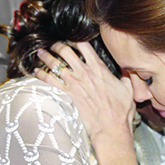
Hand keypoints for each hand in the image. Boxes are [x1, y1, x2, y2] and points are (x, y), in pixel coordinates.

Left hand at [35, 42, 140, 164]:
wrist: (110, 127)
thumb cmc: (120, 110)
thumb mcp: (128, 89)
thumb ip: (126, 76)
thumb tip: (128, 70)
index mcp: (99, 68)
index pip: (84, 46)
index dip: (76, 39)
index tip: (72, 38)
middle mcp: (84, 72)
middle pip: (66, 51)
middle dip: (57, 45)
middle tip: (53, 44)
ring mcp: (74, 83)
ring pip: (56, 64)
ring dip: (46, 56)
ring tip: (40, 52)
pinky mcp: (67, 95)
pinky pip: (50, 81)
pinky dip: (41, 75)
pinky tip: (35, 72)